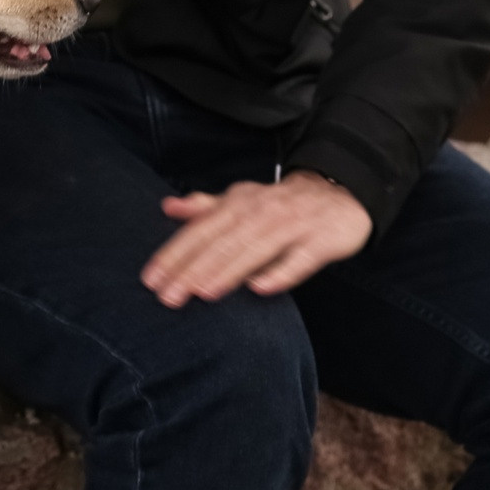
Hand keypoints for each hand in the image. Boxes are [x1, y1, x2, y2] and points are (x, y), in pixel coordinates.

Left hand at [140, 171, 371, 307]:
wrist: (338, 192)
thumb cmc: (279, 205)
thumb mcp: (241, 201)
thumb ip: (206, 207)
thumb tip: (168, 207)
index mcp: (238, 204)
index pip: (200, 230)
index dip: (174, 254)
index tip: (151, 279)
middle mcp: (261, 212)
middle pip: (222, 242)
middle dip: (193, 268)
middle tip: (168, 297)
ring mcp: (292, 225)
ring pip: (255, 249)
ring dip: (229, 270)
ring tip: (203, 292)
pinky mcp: (321, 240)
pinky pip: (300, 259)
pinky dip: (280, 272)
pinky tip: (261, 288)